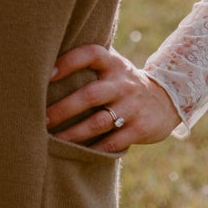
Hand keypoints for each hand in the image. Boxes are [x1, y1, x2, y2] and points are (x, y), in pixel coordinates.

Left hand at [46, 44, 179, 154]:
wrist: (167, 100)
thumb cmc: (122, 82)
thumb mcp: (113, 65)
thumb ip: (88, 61)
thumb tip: (43, 59)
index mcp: (113, 64)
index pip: (91, 54)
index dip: (69, 62)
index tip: (47, 74)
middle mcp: (123, 83)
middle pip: (90, 95)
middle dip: (63, 109)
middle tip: (41, 119)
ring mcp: (132, 107)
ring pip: (98, 123)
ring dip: (73, 133)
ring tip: (52, 140)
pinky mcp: (140, 129)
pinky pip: (112, 143)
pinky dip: (93, 150)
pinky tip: (76, 153)